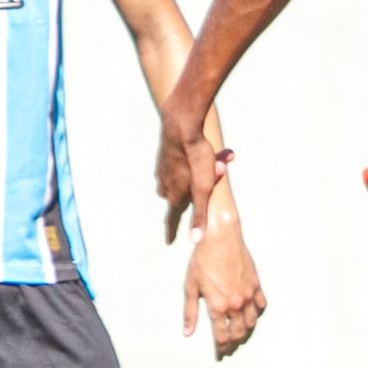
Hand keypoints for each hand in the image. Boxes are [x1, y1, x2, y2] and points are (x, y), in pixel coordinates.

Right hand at [156, 102, 232, 244]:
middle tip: (205, 186)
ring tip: (203, 170)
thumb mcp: (203, 189)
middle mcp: (165, 184)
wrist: (181, 125)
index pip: (172, 219)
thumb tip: (195, 240)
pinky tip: (194, 154)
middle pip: (176, 199)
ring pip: (174, 181)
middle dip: (189, 197)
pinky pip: (176, 165)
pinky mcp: (164, 155)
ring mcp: (162, 169)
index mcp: (175, 195)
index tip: (169, 242)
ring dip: (188, 180)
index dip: (172, 231)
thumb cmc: (196, 157)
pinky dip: (186, 164)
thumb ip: (200, 214)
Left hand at [182, 215, 267, 358]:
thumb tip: (188, 332)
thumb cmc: (202, 260)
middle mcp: (236, 304)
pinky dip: (256, 314)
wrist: (220, 238)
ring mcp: (248, 295)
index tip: (220, 353)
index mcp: (218, 306)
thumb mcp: (190, 286)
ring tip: (239, 335)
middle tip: (229, 347)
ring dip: (246, 332)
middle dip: (234, 343)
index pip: (222, 336)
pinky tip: (251, 315)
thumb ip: (190, 312)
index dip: (221, 347)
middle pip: (239, 333)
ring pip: (251, 323)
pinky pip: (261, 306)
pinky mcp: (255, 285)